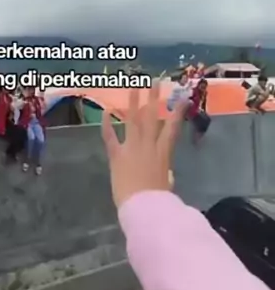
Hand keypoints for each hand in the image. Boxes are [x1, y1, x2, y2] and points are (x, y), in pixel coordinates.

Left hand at [102, 81, 184, 208]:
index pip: (173, 127)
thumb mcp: (167, 184)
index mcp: (163, 153)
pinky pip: (110, 137)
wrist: (143, 207)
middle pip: (151, 117)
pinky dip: (107, 124)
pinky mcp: (116, 155)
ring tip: (133, 86)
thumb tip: (166, 175)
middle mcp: (148, 145)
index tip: (183, 99)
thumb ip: (166, 175)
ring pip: (133, 120)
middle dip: (153, 98)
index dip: (178, 112)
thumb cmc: (158, 199)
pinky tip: (106, 111)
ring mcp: (132, 148)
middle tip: (155, 81)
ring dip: (133, 102)